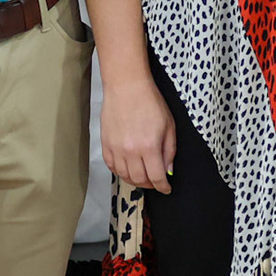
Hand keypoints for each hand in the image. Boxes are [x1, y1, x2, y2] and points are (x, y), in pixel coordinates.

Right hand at [102, 75, 176, 192]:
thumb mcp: (169, 125)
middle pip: (139, 180)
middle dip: (150, 185)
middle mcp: (131, 151)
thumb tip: (168, 169)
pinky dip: (120, 172)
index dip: (163, 186)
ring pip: (124, 176)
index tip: (166, 188)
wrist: (127, 86)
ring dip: (135, 180)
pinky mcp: (106, 145)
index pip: (156, 177)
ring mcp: (116, 149)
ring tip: (143, 177)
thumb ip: (169, 150)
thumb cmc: (149, 100)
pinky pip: (112, 167)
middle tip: (155, 182)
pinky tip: (128, 168)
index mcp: (149, 146)